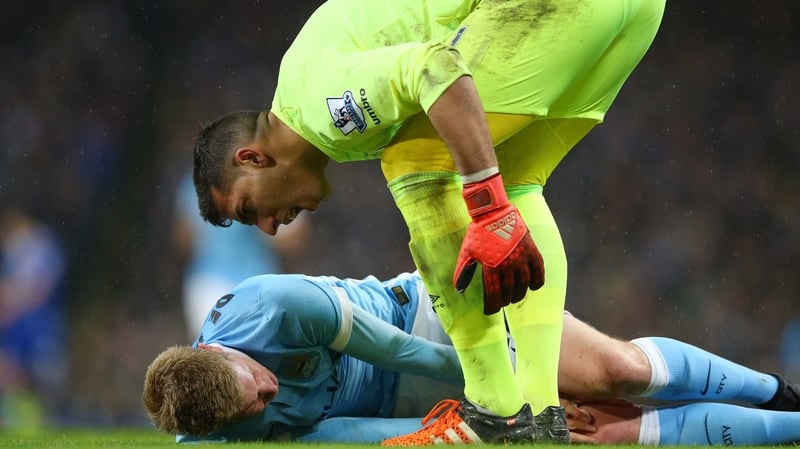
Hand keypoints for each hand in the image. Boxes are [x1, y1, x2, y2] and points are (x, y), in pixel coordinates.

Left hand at [453, 173, 544, 313]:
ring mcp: (522, 258)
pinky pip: (539, 272)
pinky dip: (537, 282)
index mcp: (492, 267)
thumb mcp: (467, 252)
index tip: (490, 311)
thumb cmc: (479, 233)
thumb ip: (463, 272)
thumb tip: (458, 289)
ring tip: (513, 296)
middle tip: (501, 302)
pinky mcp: (532, 251)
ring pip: (524, 285)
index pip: (494, 295)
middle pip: (509, 292)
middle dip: (504, 301)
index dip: (492, 306)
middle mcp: (509, 265)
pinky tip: (532, 286)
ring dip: (518, 294)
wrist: (494, 212)